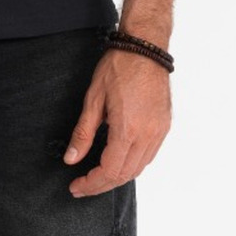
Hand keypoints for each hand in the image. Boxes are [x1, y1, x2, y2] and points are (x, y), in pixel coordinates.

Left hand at [62, 47, 171, 196]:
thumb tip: (71, 159)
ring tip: (97, 178)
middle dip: (101, 185)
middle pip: (124, 175)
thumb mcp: (93, 99)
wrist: (145, 49)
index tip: (76, 187)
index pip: (109, 171)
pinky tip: (118, 162)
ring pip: (138, 169)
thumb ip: (82, 133)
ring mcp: (159, 132)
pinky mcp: (164, 126)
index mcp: (128, 129)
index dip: (91, 184)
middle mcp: (147, 135)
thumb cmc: (119, 68)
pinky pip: (148, 156)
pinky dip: (132, 166)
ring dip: (117, 177)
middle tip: (82, 187)